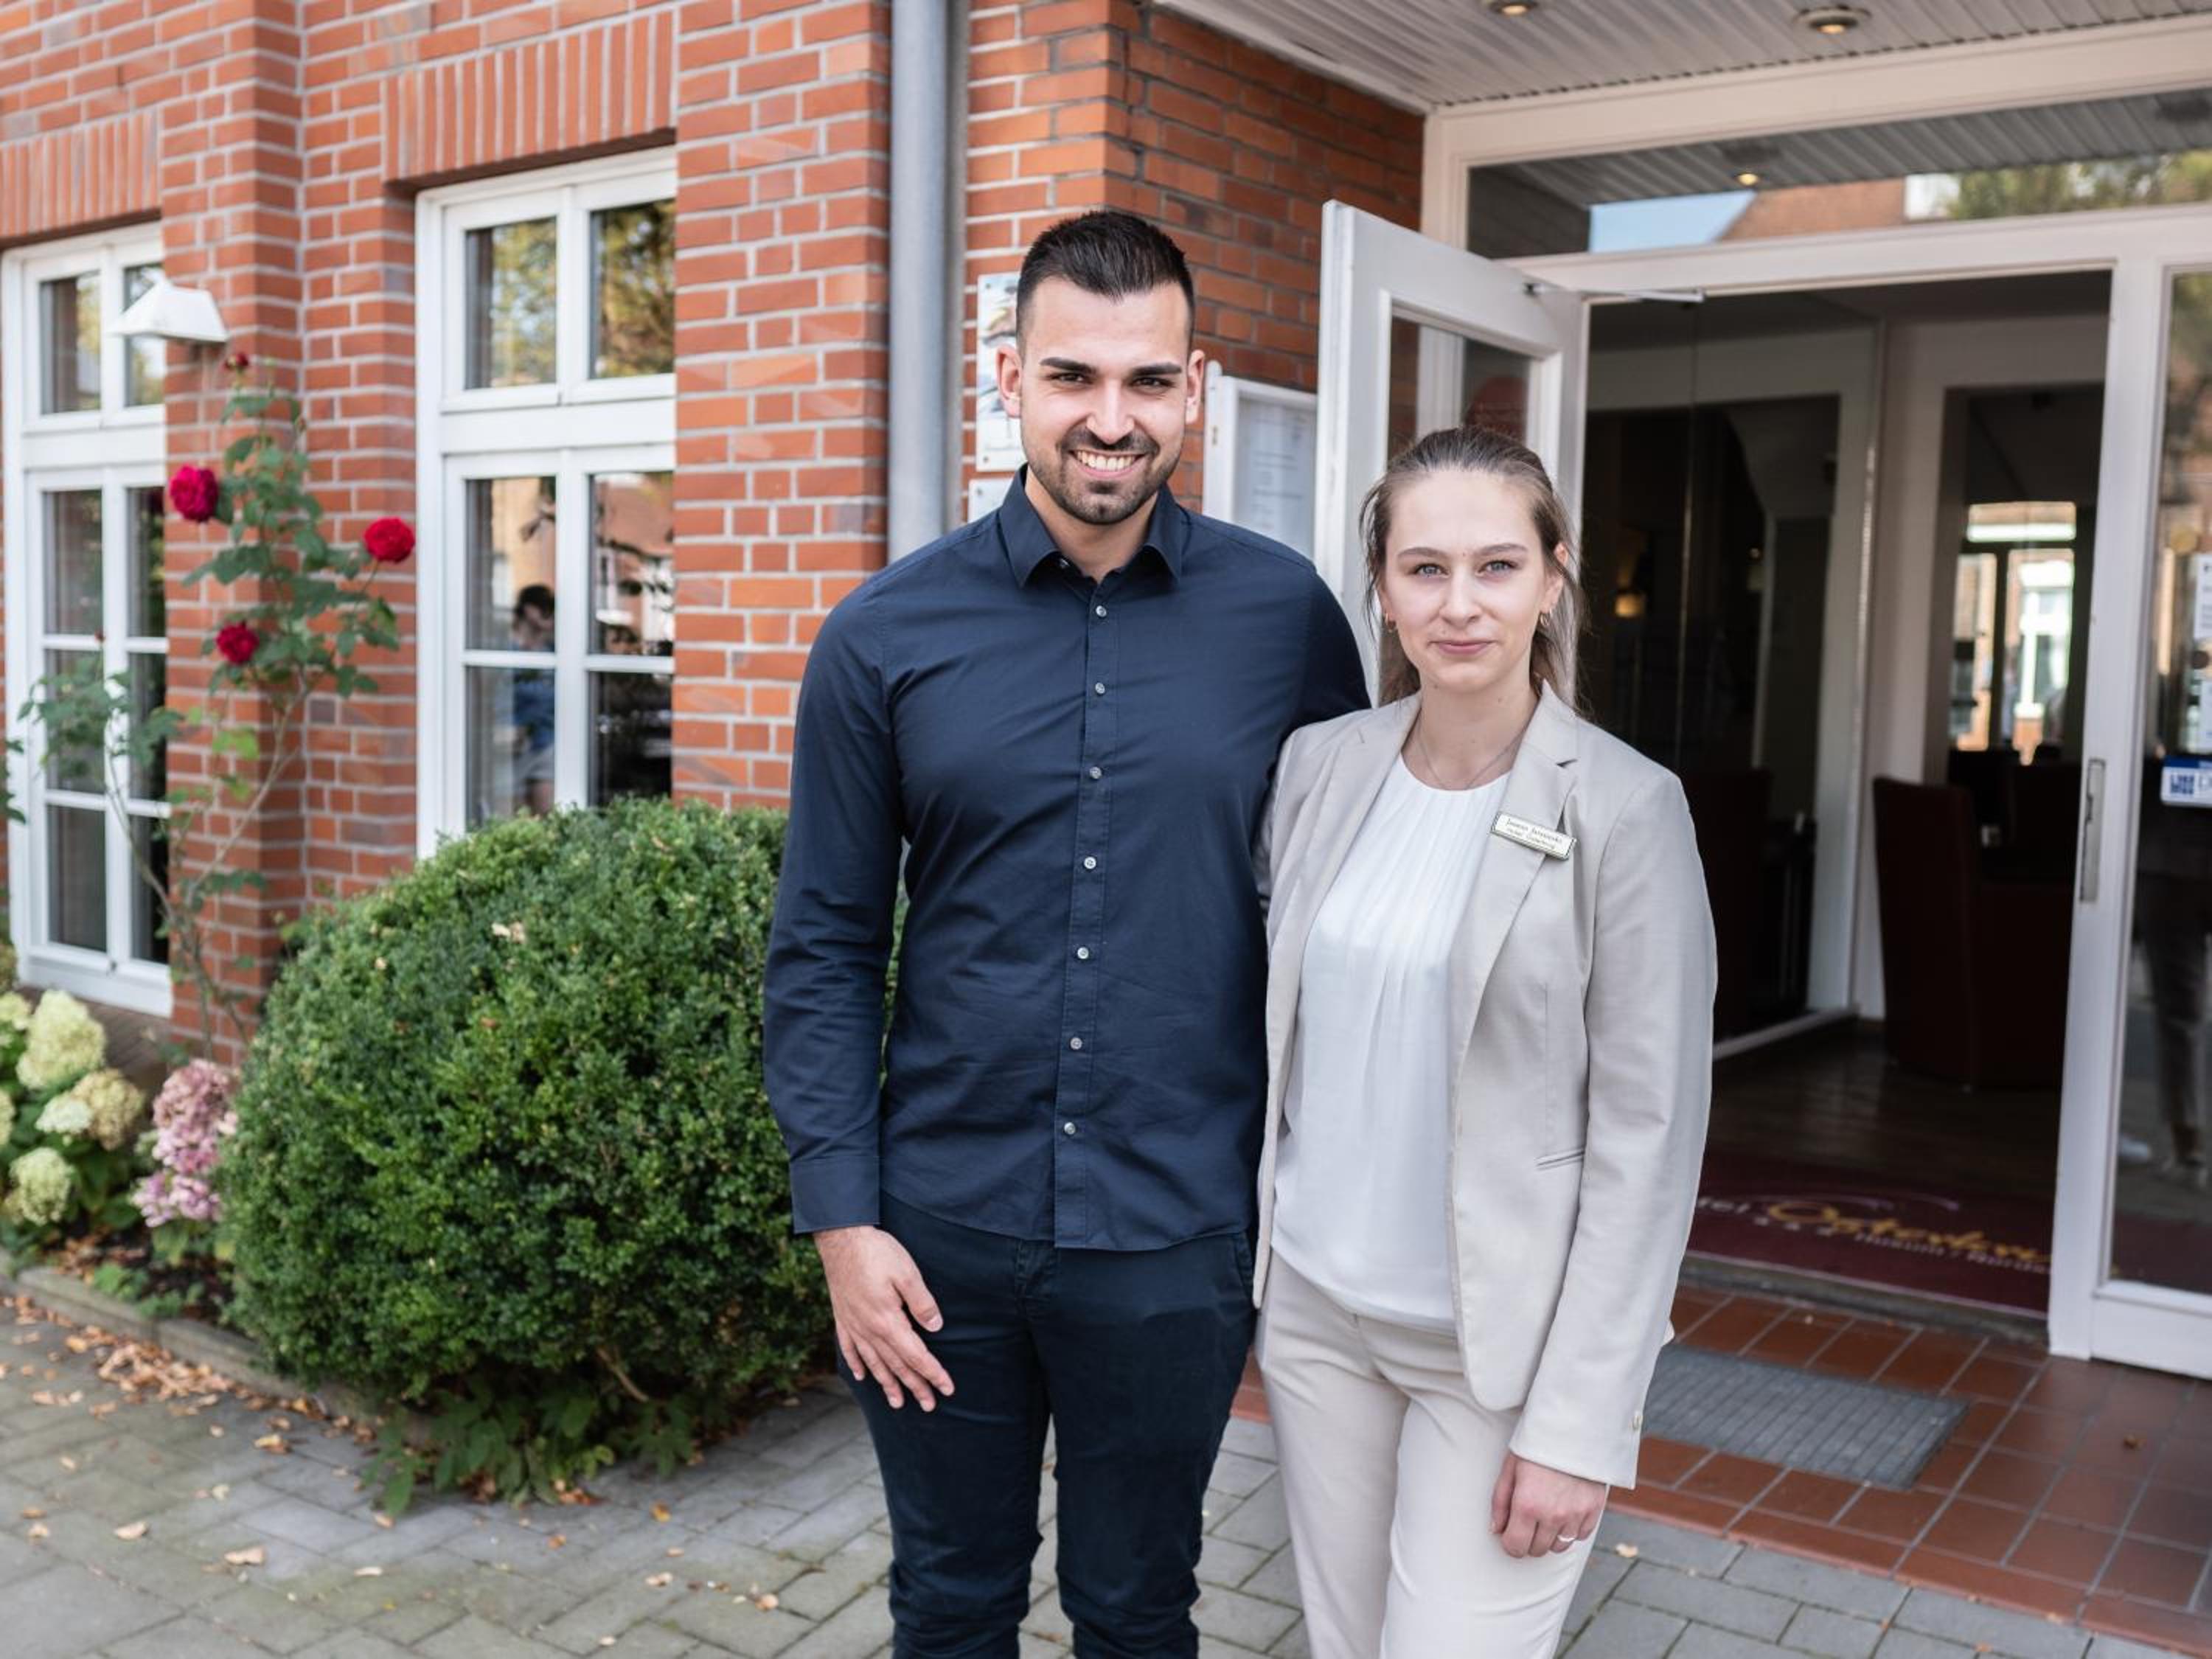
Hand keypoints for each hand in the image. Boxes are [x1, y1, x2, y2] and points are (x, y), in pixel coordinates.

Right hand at [815, 1226, 954, 1411]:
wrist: (841, 1238)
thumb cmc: (877, 1252)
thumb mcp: (907, 1273)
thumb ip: (922, 1303)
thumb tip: (935, 1328)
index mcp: (887, 1321)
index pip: (916, 1355)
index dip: (933, 1373)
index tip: (947, 1388)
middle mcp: (869, 1330)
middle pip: (896, 1365)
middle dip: (915, 1387)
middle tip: (930, 1406)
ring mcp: (853, 1325)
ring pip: (873, 1363)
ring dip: (887, 1384)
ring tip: (898, 1403)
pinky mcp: (842, 1317)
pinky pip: (849, 1349)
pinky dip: (857, 1365)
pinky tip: (862, 1376)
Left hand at [1490, 1451, 1606, 1558]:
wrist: (1572, 1429)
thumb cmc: (1536, 1446)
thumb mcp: (1509, 1469)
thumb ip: (1500, 1503)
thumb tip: (1496, 1530)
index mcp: (1527, 1504)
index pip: (1516, 1547)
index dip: (1509, 1543)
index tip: (1510, 1534)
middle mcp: (1552, 1515)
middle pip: (1537, 1550)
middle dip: (1528, 1540)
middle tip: (1527, 1523)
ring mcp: (1575, 1514)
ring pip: (1559, 1547)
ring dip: (1550, 1538)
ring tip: (1545, 1517)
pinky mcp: (1594, 1510)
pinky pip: (1581, 1536)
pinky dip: (1571, 1530)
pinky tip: (1564, 1513)